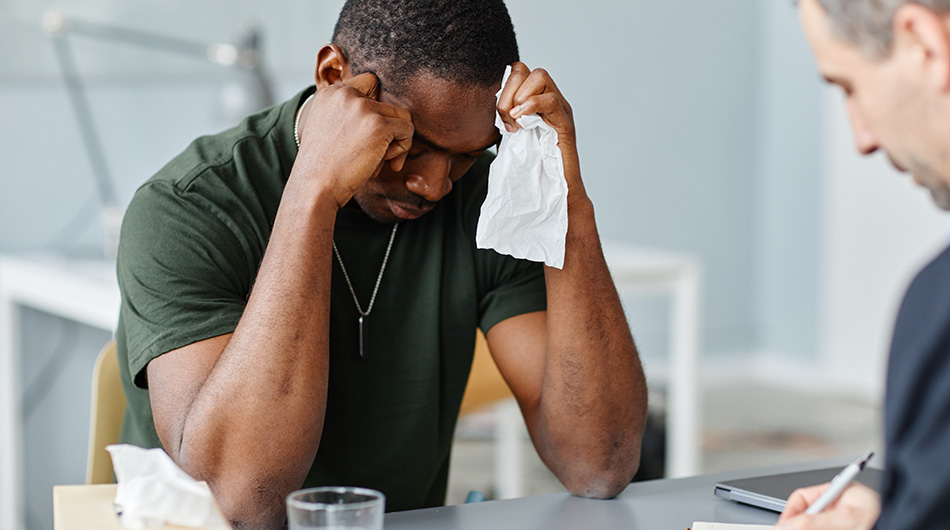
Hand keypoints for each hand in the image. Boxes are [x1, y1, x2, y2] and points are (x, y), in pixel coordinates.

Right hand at [293, 72, 413, 207]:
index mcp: (331, 92)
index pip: (370, 82)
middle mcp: (345, 94)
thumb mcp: (329, 129)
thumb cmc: (324, 167)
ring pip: (402, 116)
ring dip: (396, 140)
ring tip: (381, 160)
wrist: (314, 187)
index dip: (376, 108)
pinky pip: (408, 130)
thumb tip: (387, 116)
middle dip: (388, 129)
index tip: (369, 133)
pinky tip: (387, 164)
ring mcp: (363, 108)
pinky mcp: (379, 125)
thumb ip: (349, 114)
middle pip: (388, 103)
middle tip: (376, 154)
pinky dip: (403, 149)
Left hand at [496, 62, 587, 206]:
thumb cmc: (533, 167)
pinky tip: (520, 122)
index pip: (517, 71)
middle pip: (526, 69)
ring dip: (519, 98)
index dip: (503, 88)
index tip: (499, 115)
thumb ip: (501, 119)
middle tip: (505, 120)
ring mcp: (560, 109)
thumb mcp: (509, 137)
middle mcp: (550, 99)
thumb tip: (479, 107)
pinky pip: (550, 100)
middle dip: (508, 92)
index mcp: (536, 100)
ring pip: (540, 76)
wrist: (556, 190)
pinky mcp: (565, 123)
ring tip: (515, 123)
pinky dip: (531, 105)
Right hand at [776, 482, 880, 529]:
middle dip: (800, 525)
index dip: (790, 512)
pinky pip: (824, 528)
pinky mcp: (848, 527)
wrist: (904, 524)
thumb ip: (813, 521)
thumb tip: (786, 524)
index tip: (783, 527)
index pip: (803, 497)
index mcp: (841, 492)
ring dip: (809, 528)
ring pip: (815, 524)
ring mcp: (844, 520)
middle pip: (807, 514)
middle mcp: (842, 506)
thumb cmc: (887, 520)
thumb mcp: (846, 521)